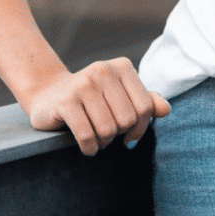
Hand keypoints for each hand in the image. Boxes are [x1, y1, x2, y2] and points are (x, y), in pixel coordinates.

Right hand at [26, 57, 170, 155]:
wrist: (48, 96)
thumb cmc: (93, 99)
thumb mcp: (120, 96)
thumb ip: (146, 101)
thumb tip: (166, 110)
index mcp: (123, 67)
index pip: (146, 106)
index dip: (141, 128)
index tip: (131, 136)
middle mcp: (104, 70)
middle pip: (127, 119)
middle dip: (119, 134)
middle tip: (108, 134)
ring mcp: (83, 84)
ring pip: (108, 129)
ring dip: (103, 142)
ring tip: (97, 138)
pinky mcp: (65, 101)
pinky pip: (87, 136)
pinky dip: (89, 148)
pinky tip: (87, 147)